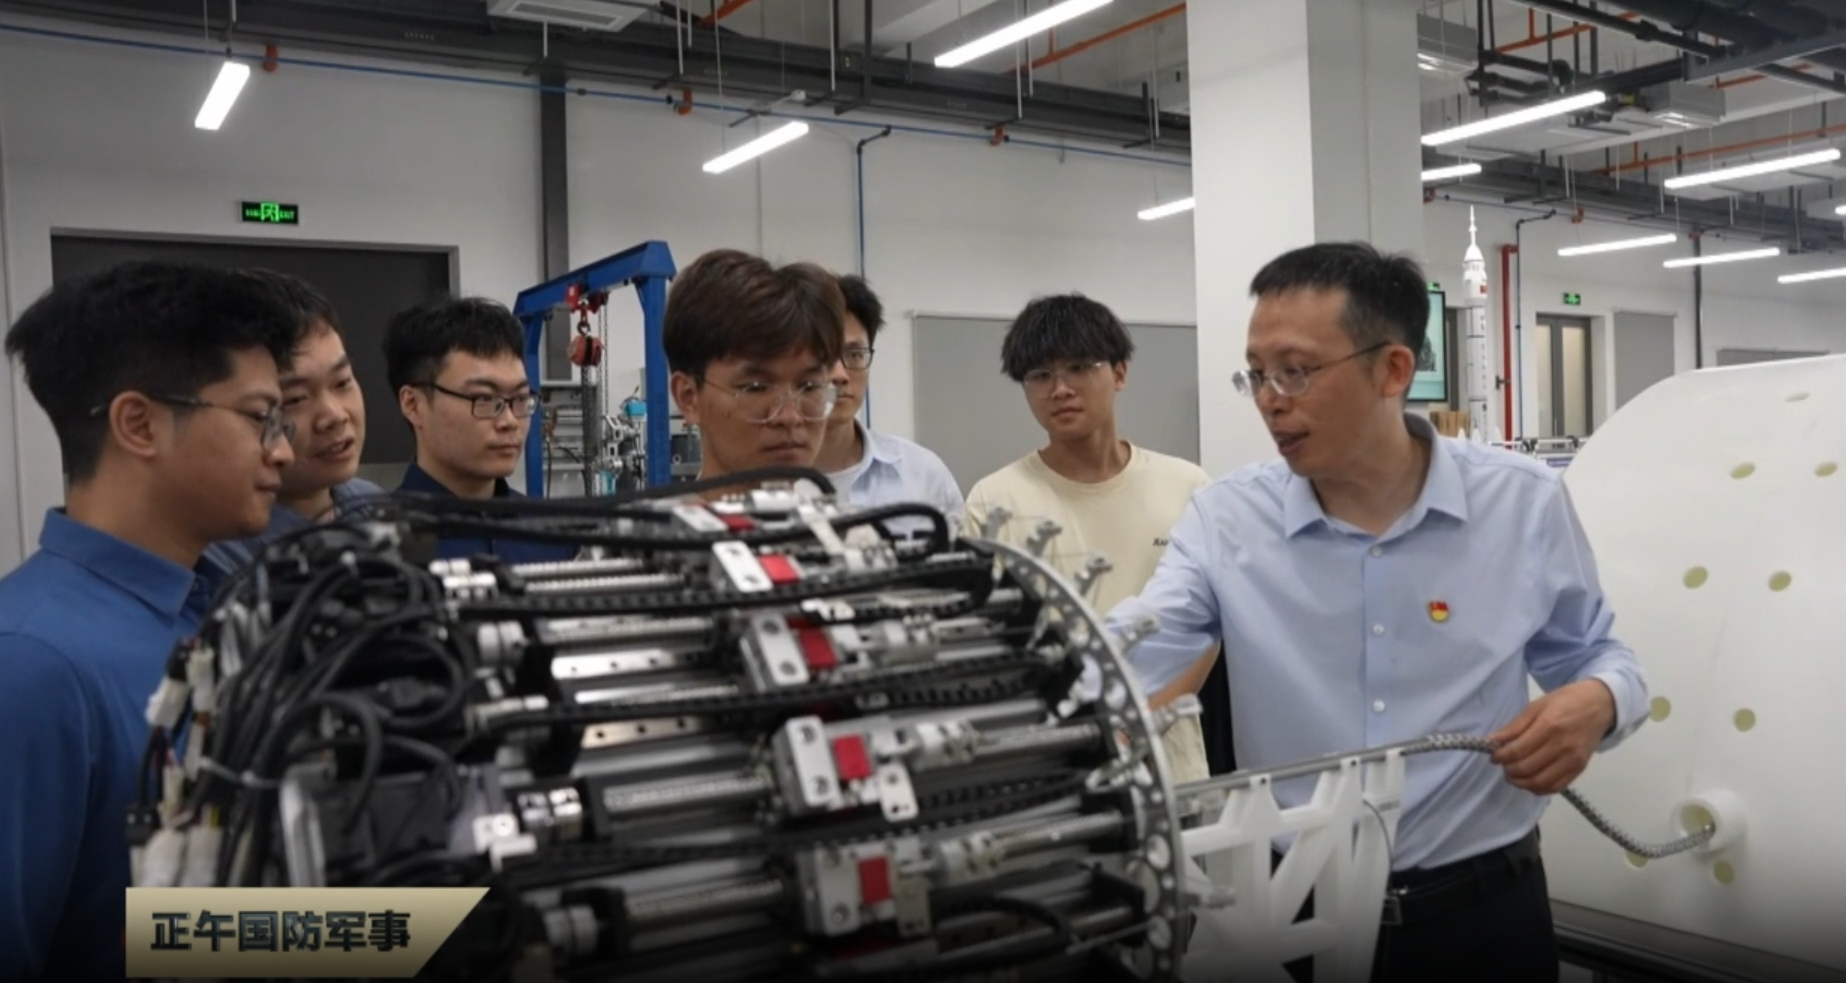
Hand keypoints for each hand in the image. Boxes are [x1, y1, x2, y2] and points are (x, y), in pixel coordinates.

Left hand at [1488, 679, 1615, 794]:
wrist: (1599, 705)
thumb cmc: (1565, 702)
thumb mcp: (1536, 706)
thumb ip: (1514, 727)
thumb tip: (1491, 741)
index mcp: (1549, 726)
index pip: (1519, 750)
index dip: (1501, 757)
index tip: (1493, 757)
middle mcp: (1563, 746)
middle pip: (1528, 768)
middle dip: (1509, 770)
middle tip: (1503, 765)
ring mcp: (1573, 760)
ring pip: (1541, 782)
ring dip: (1521, 783)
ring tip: (1513, 775)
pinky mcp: (1580, 769)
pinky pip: (1556, 787)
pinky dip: (1539, 788)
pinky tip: (1530, 781)